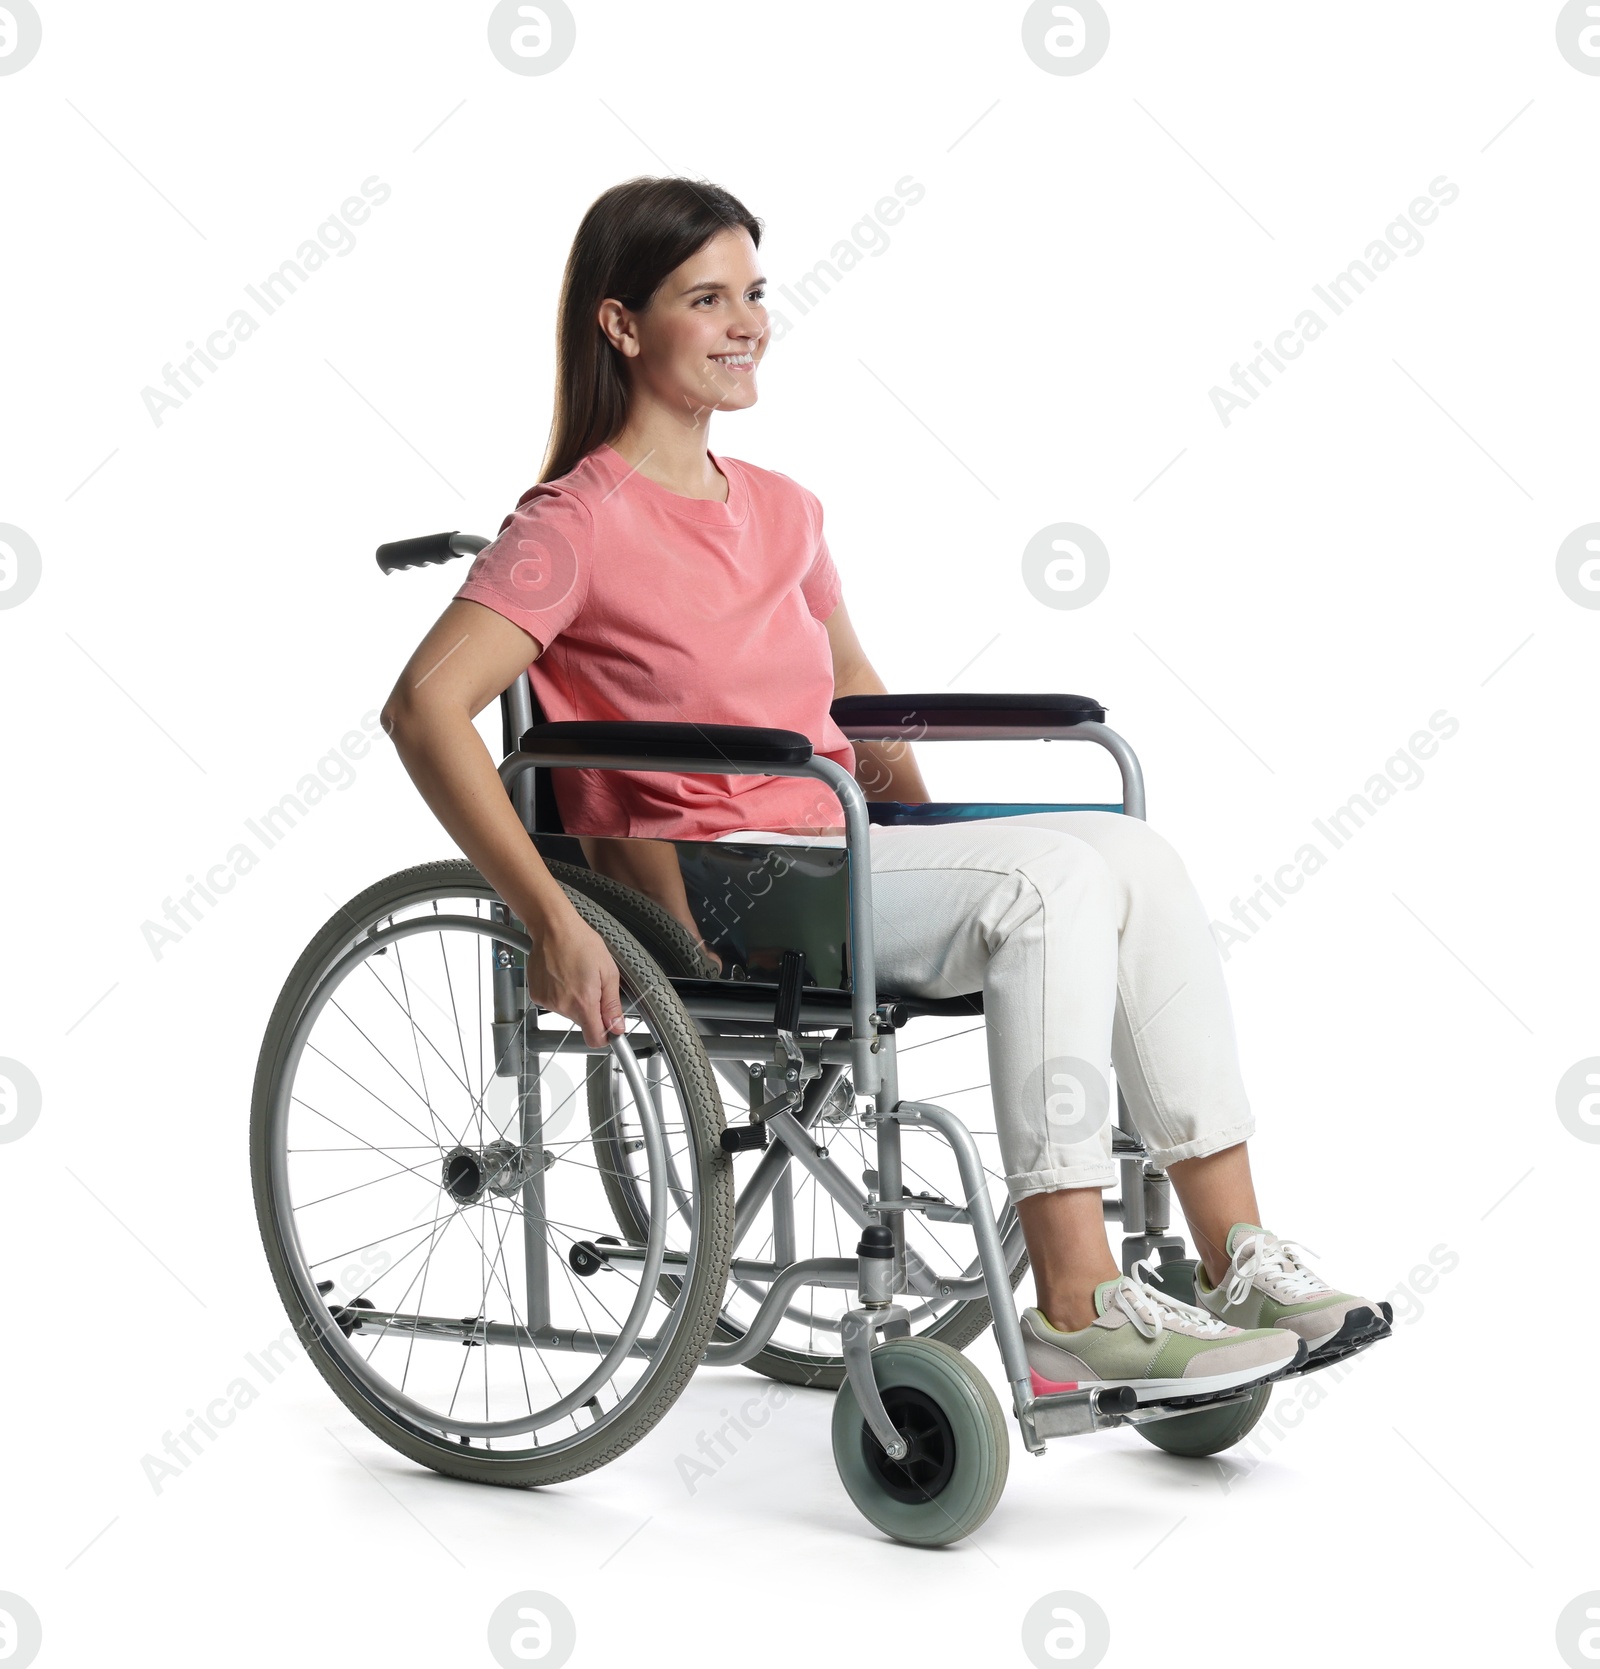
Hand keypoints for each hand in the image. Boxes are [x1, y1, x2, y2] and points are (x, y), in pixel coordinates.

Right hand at [525, 906, 624, 1047]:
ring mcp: (548, 1001)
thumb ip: (612, 1004)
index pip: (595, 1039)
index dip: (605, 1035)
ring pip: (569, 1012)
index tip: (610, 1027)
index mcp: (583, 1002)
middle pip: (583, 1023)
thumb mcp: (608, 972)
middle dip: (591, 1009)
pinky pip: (554, 1003)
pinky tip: (563, 975)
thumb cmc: (580, 943)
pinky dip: (560, 993)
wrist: (553, 928)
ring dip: (575, 1000)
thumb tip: (618, 1027)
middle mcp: (563, 1006)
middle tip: (593, 984)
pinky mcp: (537, 995)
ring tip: (576, 975)